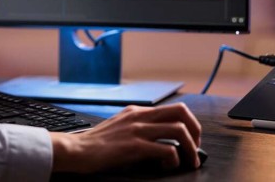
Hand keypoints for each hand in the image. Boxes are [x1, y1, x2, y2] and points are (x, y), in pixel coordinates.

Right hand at [50, 103, 201, 173]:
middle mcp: (139, 116)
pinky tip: (166, 167)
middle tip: (196, 148)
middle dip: (196, 131)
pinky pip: (167, 150)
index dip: (189, 124)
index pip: (174, 108)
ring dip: (191, 148)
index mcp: (136, 111)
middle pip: (181, 112)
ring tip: (189, 161)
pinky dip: (173, 161)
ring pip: (179, 130)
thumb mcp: (119, 126)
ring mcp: (137, 130)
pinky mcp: (135, 146)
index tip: (191, 139)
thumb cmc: (97, 143)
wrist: (78, 150)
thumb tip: (161, 139)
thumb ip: (138, 126)